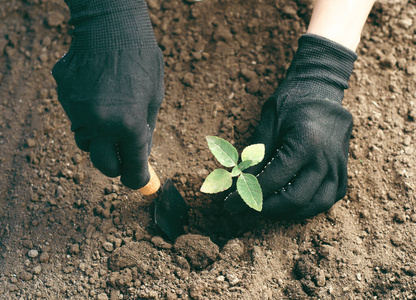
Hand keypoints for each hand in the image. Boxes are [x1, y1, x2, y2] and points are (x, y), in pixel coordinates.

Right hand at [52, 0, 163, 188]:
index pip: (132, 169)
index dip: (136, 179)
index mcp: (129, 126)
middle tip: (123, 157)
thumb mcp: (154, 98)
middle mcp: (101, 124)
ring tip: (110, 115)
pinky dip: (86, 114)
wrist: (112, 26)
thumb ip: (144, 130)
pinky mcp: (64, 97)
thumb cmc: (142, 60)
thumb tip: (139, 155)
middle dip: (115, 165)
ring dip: (99, 139)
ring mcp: (78, 111)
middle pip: (103, 165)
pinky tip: (96, 93)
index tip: (138, 181)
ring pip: (86, 141)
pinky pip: (75, 116)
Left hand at [225, 34, 356, 219]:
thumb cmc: (292, 102)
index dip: (248, 195)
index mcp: (305, 143)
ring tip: (269, 207)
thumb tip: (238, 183)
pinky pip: (331, 198)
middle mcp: (326, 158)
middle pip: (296, 199)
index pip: (273, 180)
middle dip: (267, 208)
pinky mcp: (344, 169)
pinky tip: (292, 201)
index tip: (229, 204)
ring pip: (317, 204)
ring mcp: (339, 165)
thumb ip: (254, 155)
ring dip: (290, 212)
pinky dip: (310, 206)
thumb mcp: (268, 123)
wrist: (321, 89)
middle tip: (248, 205)